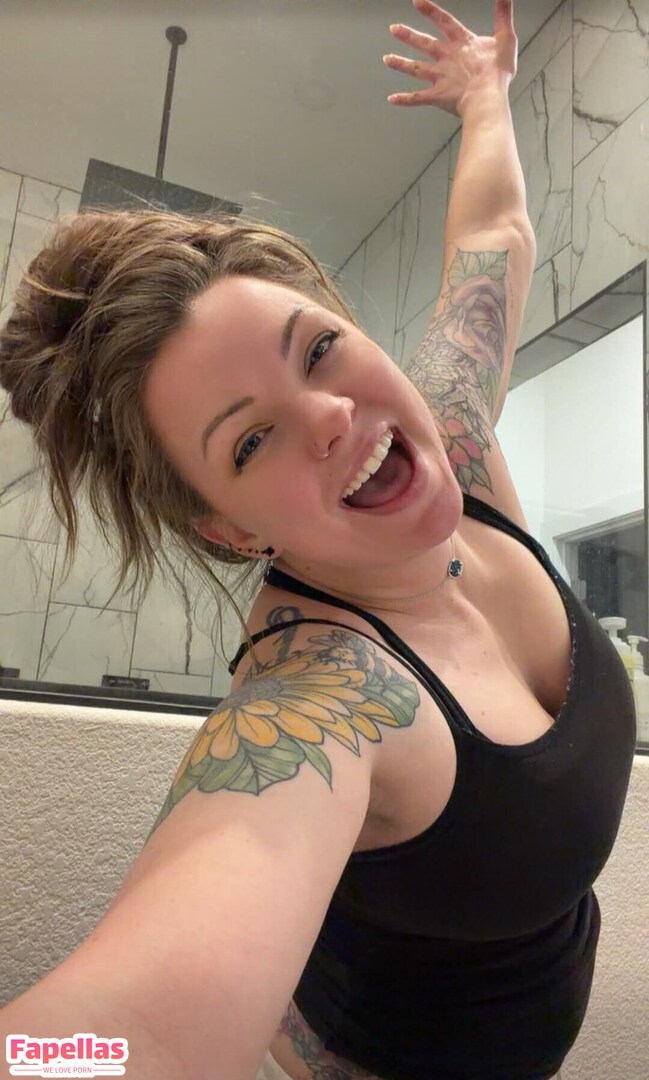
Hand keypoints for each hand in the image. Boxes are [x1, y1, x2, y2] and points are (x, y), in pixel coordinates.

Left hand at [383, 0, 516, 115]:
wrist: (485, 98)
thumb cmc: (497, 73)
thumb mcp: (506, 39)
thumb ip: (504, 16)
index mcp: (462, 43)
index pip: (443, 21)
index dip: (430, 10)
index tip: (416, 1)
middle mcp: (446, 57)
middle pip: (423, 43)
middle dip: (407, 35)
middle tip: (393, 29)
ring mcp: (439, 77)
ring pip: (416, 68)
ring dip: (401, 64)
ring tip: (387, 60)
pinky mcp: (437, 96)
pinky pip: (417, 98)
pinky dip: (405, 100)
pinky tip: (392, 99)